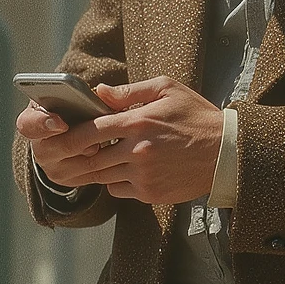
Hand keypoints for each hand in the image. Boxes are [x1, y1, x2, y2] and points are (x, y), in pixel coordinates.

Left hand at [18, 78, 223, 204]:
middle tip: (62, 156)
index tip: (57, 137)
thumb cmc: (196, 116)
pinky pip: (119, 190)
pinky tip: (122, 171)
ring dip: (93, 170)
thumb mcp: (167, 90)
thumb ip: (129, 90)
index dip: (69, 136)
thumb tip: (98, 92)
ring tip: (90, 161)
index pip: (91, 130)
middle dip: (74, 158)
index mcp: (139, 122)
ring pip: (102, 177)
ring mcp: (143, 175)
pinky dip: (114, 182)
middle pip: (90, 159)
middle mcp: (137, 151)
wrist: (227, 153)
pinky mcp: (150, 193)